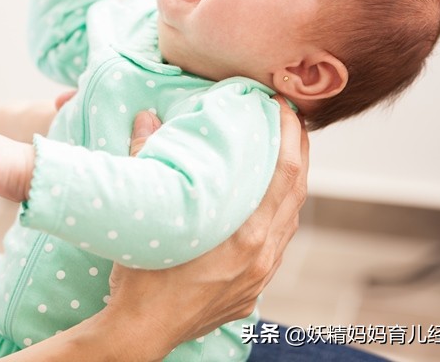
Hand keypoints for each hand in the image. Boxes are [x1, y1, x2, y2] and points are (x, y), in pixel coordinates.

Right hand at [99, 97, 308, 358]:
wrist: (140, 332)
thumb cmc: (140, 276)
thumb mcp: (146, 214)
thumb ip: (146, 159)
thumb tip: (146, 117)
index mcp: (244, 235)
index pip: (284, 174)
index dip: (291, 136)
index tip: (286, 107)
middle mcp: (262, 256)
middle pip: (296, 193)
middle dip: (299, 152)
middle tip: (292, 120)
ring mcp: (260, 277)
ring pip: (290, 221)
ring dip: (292, 184)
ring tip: (284, 155)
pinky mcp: (252, 291)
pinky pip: (277, 244)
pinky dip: (279, 215)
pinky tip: (267, 205)